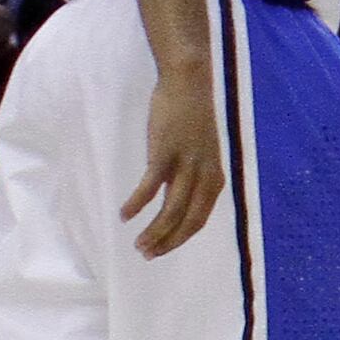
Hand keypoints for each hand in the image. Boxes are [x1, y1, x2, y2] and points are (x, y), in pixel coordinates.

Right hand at [126, 64, 227, 257]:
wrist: (188, 84)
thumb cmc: (191, 119)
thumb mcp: (199, 153)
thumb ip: (189, 178)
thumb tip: (174, 202)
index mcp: (214, 178)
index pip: (199, 219)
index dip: (180, 239)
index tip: (162, 251)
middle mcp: (205, 174)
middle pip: (187, 220)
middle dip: (167, 242)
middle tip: (146, 255)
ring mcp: (186, 164)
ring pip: (171, 209)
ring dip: (153, 231)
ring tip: (137, 244)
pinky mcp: (166, 152)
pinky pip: (151, 186)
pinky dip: (137, 203)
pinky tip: (125, 215)